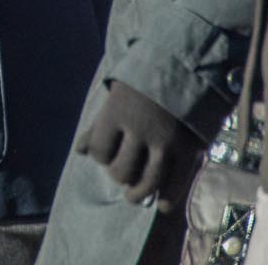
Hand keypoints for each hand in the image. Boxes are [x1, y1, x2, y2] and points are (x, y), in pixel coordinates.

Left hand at [75, 80, 203, 214]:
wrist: (186, 64)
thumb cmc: (144, 81)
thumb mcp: (117, 96)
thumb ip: (99, 124)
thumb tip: (79, 151)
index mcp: (116, 112)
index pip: (99, 153)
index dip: (102, 156)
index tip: (109, 153)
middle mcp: (139, 129)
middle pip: (120, 171)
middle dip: (119, 173)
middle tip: (123, 171)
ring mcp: (165, 141)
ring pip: (146, 183)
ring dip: (137, 194)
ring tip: (133, 196)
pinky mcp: (188, 149)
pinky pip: (176, 184)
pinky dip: (168, 198)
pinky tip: (162, 203)